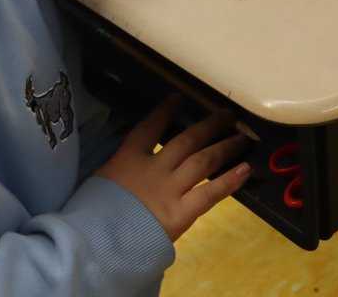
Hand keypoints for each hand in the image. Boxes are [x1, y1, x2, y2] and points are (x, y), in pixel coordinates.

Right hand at [96, 96, 252, 240]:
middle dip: (210, 126)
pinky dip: (230, 180)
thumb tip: (124, 165)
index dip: (166, 110)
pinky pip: (210, 193)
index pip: (150, 126)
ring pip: (203, 161)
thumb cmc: (91, 212)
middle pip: (187, 140)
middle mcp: (154, 168)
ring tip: (243, 138)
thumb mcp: (98, 179)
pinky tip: (245, 170)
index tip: (180, 98)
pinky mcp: (182, 213)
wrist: (96, 240)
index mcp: (128, 157)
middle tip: (227, 115)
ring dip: (225, 147)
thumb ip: (117, 169)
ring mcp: (170, 189)